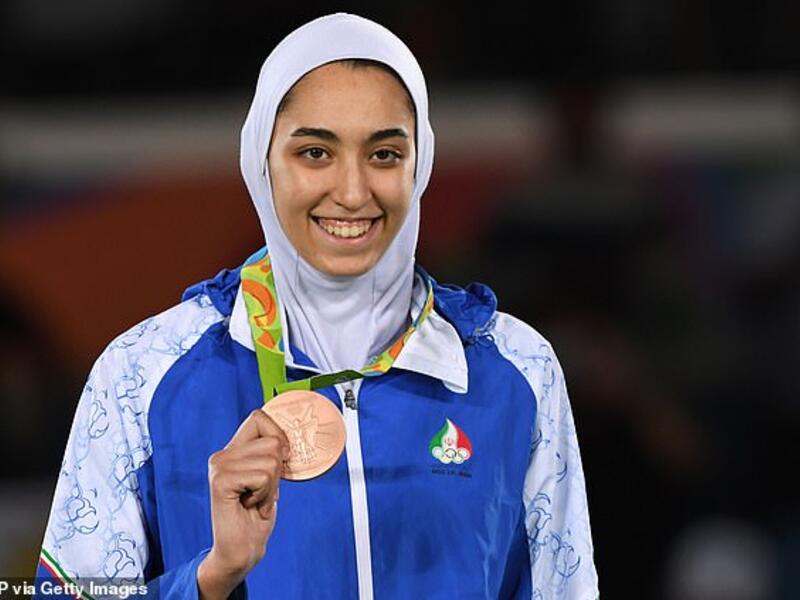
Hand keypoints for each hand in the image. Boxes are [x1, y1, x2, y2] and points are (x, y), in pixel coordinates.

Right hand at [197, 409, 289, 599]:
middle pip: (273, 441)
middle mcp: (222, 455)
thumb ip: (271, 455)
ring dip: (271, 487)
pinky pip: (262, 476)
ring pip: (271, 460)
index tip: (282, 460)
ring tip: (256, 501)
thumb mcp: (268, 478)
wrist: (241, 549)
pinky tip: (250, 506)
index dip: (279, 435)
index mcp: (232, 450)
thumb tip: (288, 437)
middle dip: (278, 471)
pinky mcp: (221, 482)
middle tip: (263, 492)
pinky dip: (265, 495)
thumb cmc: (257, 515)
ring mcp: (219, 467)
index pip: (259, 417)